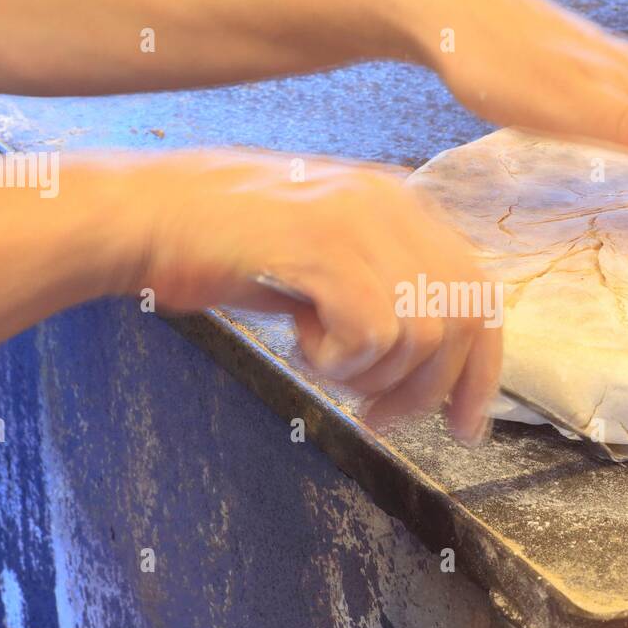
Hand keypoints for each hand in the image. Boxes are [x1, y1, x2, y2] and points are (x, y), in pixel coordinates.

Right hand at [126, 149, 500, 442]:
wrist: (148, 217)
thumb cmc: (227, 247)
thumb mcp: (325, 256)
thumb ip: (385, 288)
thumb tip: (433, 362)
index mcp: (402, 203)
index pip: (478, 293)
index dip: (479, 369)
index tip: (464, 425)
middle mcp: (392, 203)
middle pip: (460, 320)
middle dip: (425, 389)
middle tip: (377, 417)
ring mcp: (360, 221)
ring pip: (420, 334)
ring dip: (371, 373)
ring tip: (320, 360)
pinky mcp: (323, 247)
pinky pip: (374, 333)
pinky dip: (341, 361)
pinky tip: (301, 343)